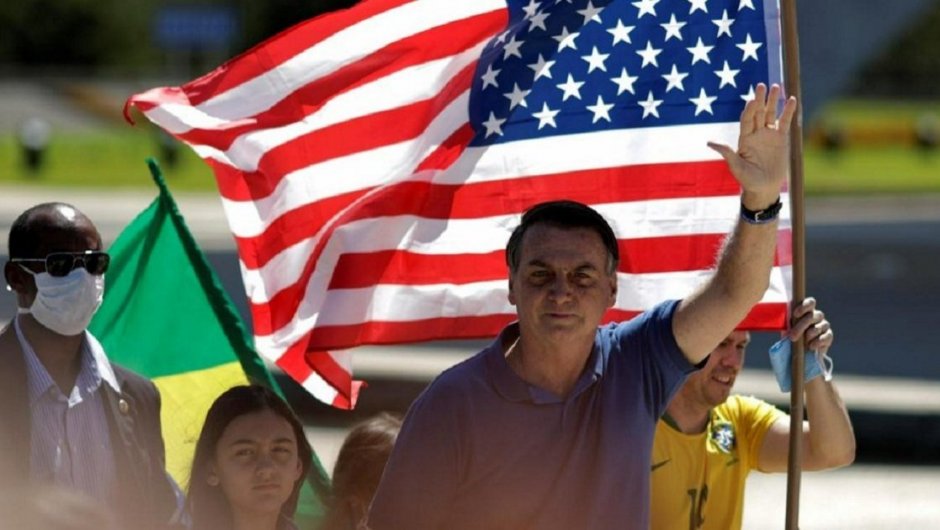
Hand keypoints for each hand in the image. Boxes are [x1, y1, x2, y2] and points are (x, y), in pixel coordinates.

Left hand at [707, 83, 797, 209]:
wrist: (764, 188)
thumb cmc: (747, 180)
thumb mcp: (736, 166)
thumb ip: (727, 153)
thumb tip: (710, 142)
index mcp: (744, 138)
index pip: (747, 120)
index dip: (749, 110)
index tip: (752, 100)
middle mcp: (756, 133)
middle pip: (758, 112)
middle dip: (760, 99)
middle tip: (761, 85)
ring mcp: (769, 134)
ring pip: (771, 114)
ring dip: (773, 101)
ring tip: (776, 86)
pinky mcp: (781, 139)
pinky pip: (785, 122)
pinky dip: (788, 111)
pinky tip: (791, 99)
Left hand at [788, 297, 832, 354]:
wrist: (799, 351)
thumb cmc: (791, 336)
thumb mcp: (787, 328)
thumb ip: (787, 322)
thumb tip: (780, 318)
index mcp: (806, 310)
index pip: (810, 303)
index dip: (804, 306)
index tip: (795, 314)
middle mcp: (817, 316)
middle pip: (812, 316)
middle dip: (801, 326)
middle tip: (792, 336)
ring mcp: (824, 325)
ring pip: (819, 327)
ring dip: (809, 335)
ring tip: (802, 342)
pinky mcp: (828, 336)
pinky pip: (826, 336)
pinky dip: (818, 342)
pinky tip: (811, 346)